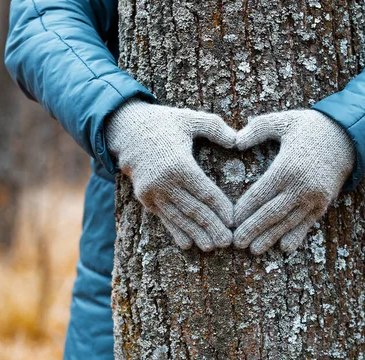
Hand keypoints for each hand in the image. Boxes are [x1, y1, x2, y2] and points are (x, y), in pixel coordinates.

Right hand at [106, 99, 235, 251]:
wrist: (126, 130)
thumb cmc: (165, 123)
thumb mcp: (190, 119)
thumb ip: (215, 127)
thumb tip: (238, 141)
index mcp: (178, 163)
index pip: (204, 191)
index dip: (220, 207)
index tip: (234, 219)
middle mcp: (163, 181)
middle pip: (193, 209)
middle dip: (211, 227)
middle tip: (228, 241)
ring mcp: (152, 192)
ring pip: (178, 218)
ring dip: (196, 234)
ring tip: (212, 247)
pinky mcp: (145, 198)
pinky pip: (164, 218)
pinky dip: (176, 232)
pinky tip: (188, 244)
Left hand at [233, 110, 354, 254]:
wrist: (348, 135)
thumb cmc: (309, 126)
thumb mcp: (283, 121)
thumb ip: (258, 129)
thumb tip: (235, 142)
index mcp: (287, 167)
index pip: (260, 194)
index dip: (244, 209)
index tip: (230, 220)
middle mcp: (301, 186)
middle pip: (272, 213)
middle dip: (253, 229)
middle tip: (237, 242)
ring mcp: (314, 197)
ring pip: (288, 222)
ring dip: (271, 237)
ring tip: (255, 250)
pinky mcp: (324, 203)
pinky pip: (307, 224)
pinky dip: (296, 236)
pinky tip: (284, 248)